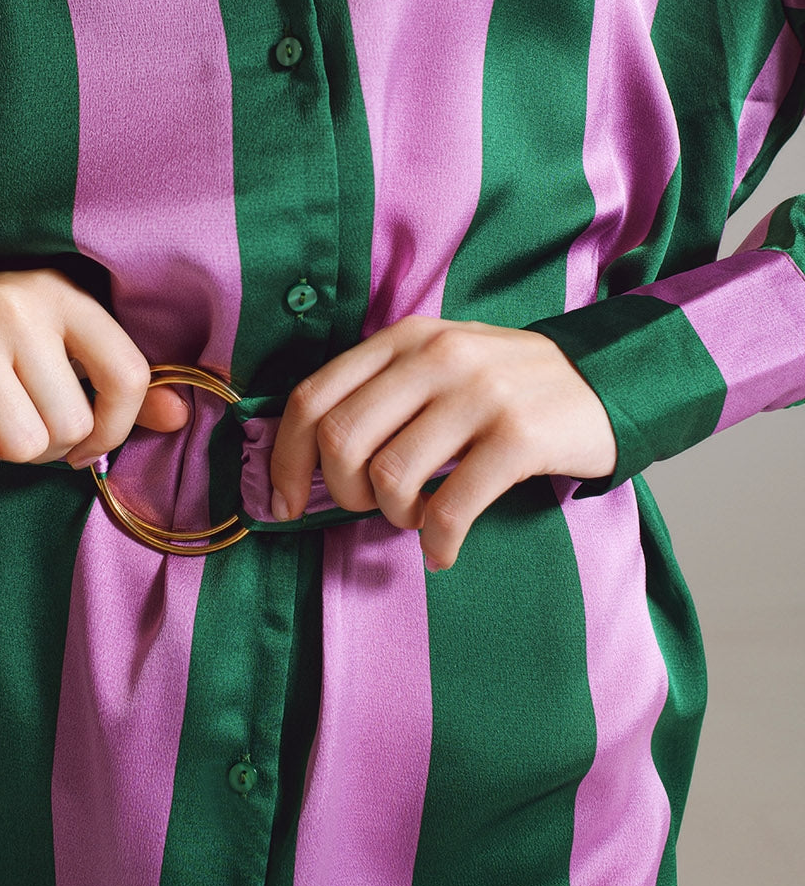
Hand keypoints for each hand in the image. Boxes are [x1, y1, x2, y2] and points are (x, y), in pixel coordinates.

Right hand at [0, 263, 186, 486]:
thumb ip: (109, 375)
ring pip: (26, 447)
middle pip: (73, 426)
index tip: (93, 442)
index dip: (121, 426)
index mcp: (58, 292)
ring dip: (5, 454)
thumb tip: (179, 416)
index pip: (129, 373)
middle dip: (48, 445)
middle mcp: (17, 306)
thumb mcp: (41, 335)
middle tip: (14, 420)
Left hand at [269, 315, 616, 569]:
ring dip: (393, 517)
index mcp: (403, 337)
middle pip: (341, 438)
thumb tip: (308, 457)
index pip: (314, 397)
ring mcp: (479, 393)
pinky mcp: (519, 436)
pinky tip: (443, 547)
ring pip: (391, 474)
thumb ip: (379, 390)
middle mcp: (436, 355)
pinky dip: (438, 540)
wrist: (601, 379)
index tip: (285, 504)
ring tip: (416, 520)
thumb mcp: (437, 361)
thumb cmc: (501, 383)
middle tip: (369, 507)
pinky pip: (453, 505)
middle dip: (340, 491)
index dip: (285, 459)